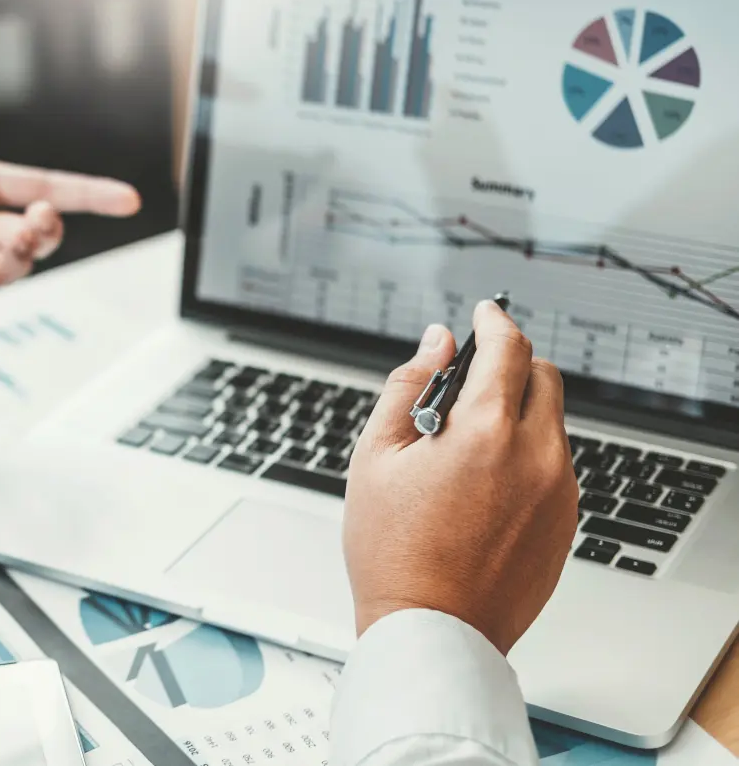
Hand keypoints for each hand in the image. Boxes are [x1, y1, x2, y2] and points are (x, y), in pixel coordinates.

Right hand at [344, 301, 578, 654]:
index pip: (508, 346)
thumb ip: (407, 387)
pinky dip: (528, 454)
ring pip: (551, 422)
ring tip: (465, 448)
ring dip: (518, 413)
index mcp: (486, 431)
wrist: (434, 629)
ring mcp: (560, 491)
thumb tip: (435, 342)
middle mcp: (536, 455)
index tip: (485, 312)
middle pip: (543, 376)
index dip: (494, 320)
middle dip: (511, 364)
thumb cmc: (393, 551)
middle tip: (471, 381)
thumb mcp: (376, 457)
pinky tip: (484, 484)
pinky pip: (556, 465)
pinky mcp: (567, 522)